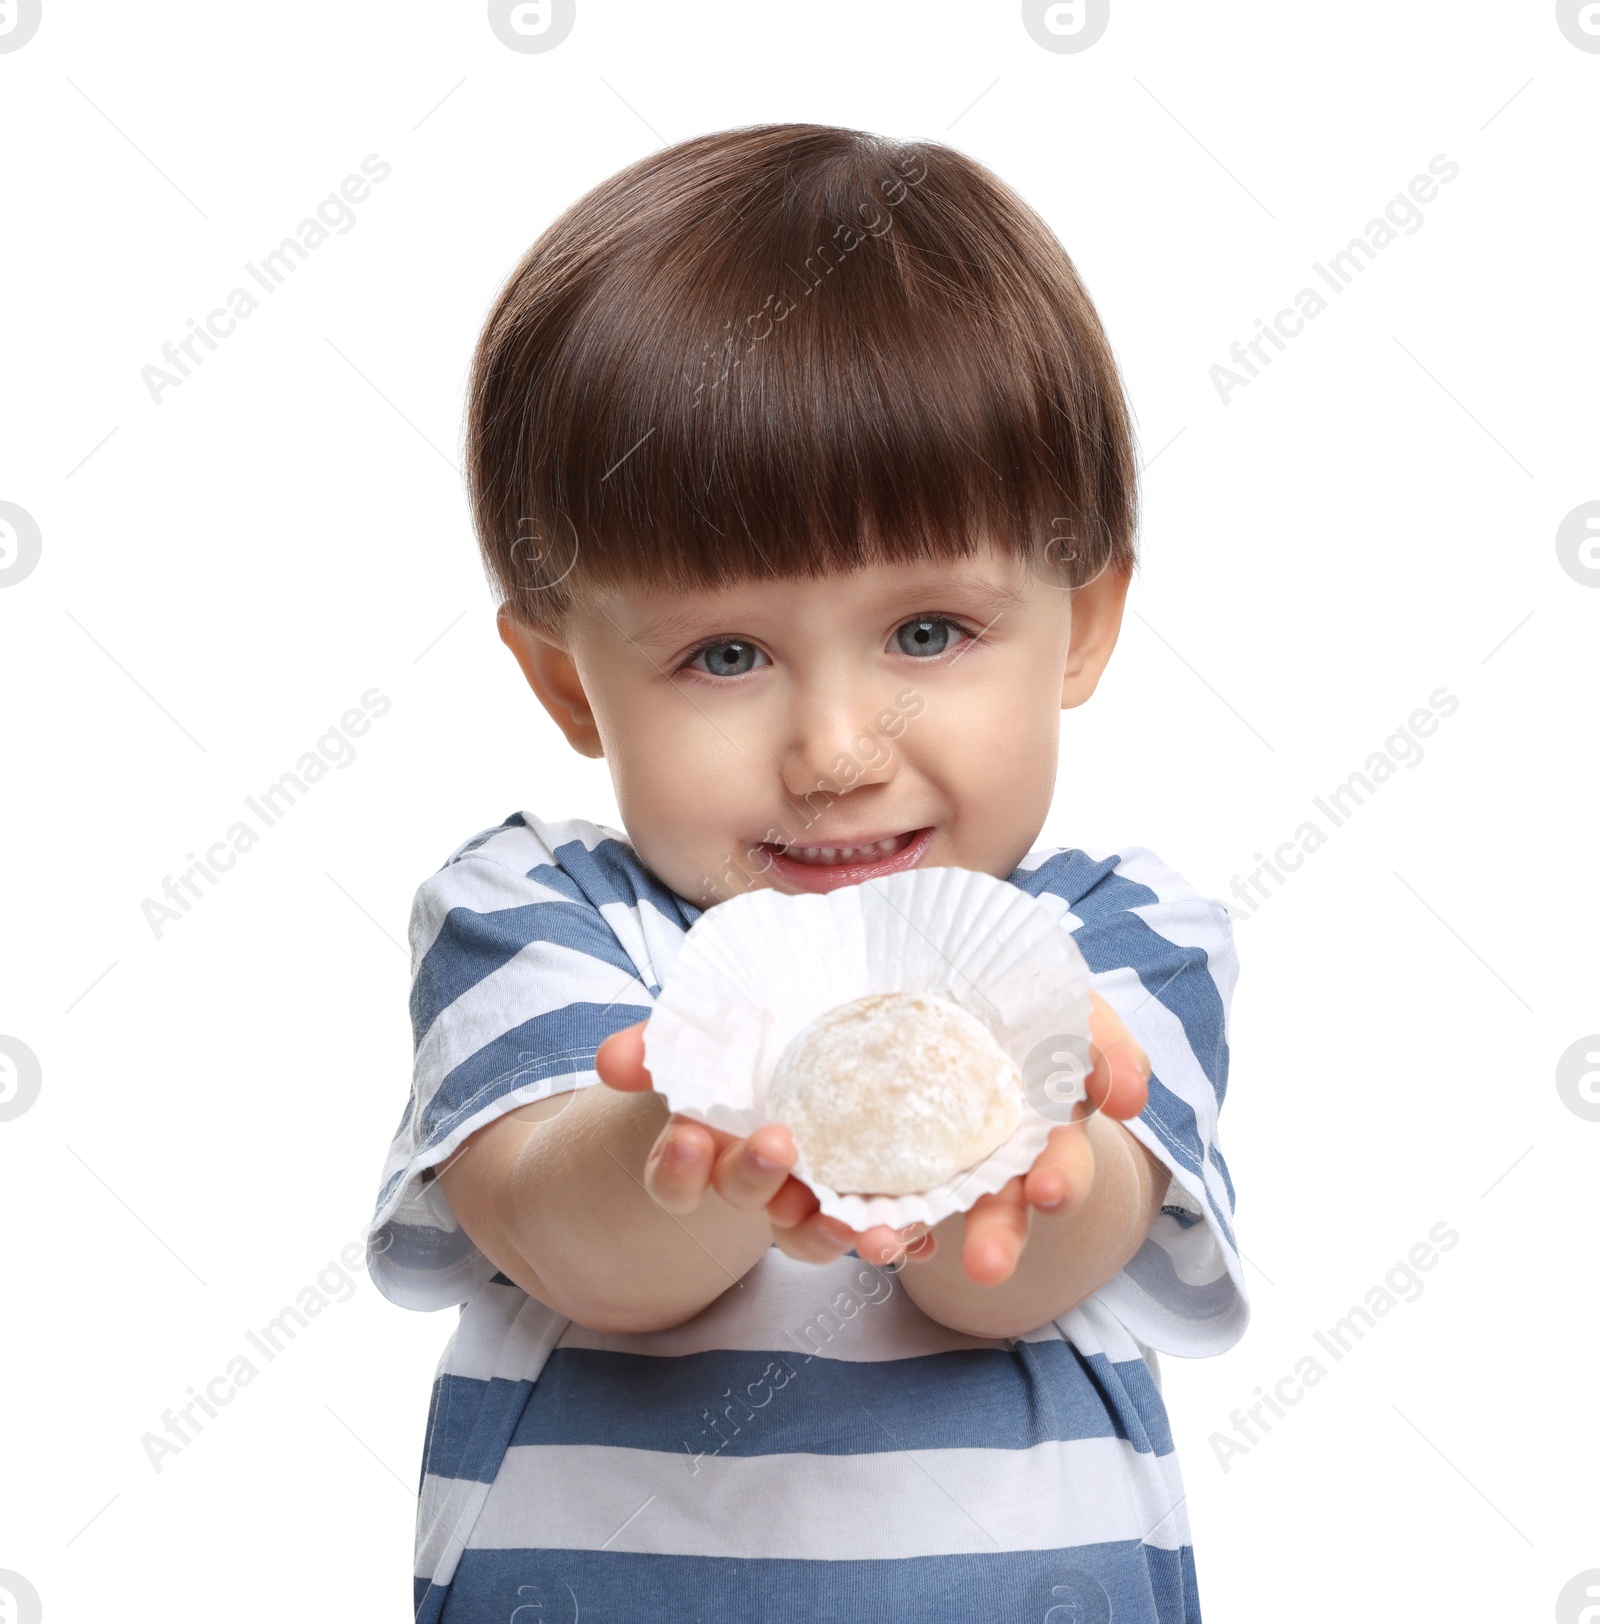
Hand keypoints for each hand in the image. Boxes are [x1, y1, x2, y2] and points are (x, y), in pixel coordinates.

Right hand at [596, 1022, 886, 1264]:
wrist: (823, 1070)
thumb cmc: (744, 1055)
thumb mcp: (705, 1042)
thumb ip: (661, 1047)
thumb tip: (609, 1059)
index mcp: (708, 1150)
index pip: (677, 1176)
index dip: (679, 1168)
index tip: (690, 1141)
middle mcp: (756, 1186)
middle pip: (747, 1198)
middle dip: (756, 1179)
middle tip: (778, 1145)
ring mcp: (811, 1202)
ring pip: (810, 1235)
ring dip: (830, 1233)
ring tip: (857, 1225)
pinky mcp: (866, 1208)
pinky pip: (878, 1232)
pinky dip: (898, 1236)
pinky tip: (918, 1232)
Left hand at [849, 989, 1150, 1285]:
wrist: (939, 979)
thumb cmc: (1018, 999)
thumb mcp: (1068, 1007)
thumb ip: (1105, 1043)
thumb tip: (1130, 1098)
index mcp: (1045, 1129)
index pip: (1062, 1163)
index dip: (1062, 1180)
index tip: (1049, 1191)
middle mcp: (994, 1159)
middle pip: (1000, 1210)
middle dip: (996, 1238)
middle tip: (987, 1266)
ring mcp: (936, 1162)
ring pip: (928, 1211)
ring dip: (907, 1233)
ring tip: (882, 1247)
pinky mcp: (878, 1157)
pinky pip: (867, 1191)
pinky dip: (853, 1210)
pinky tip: (839, 1220)